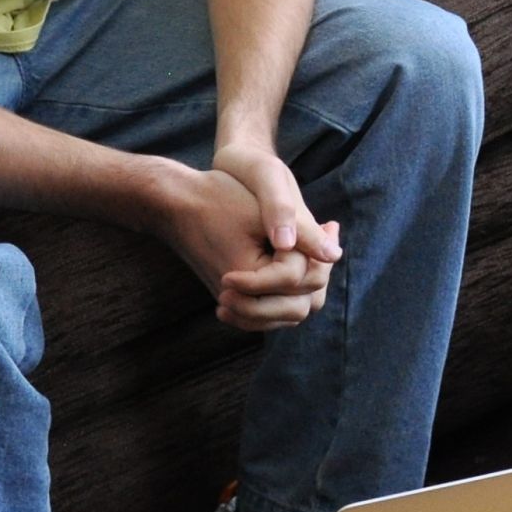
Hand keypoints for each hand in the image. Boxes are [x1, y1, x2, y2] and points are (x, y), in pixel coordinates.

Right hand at [160, 147, 341, 331]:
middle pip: (299, 306)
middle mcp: (239, 298)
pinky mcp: (234, 298)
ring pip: (288, 313)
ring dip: (308, 286)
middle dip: (317, 273)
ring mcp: (235, 301)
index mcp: (246, 277)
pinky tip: (300, 265)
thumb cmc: (217, 198)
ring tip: (317, 250)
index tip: (327, 224)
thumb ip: (302, 234)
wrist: (175, 203)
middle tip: (326, 236)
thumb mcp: (263, 208)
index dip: (316, 251)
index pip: (297, 278)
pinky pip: (272, 313)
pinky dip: (292, 294)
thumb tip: (336, 254)